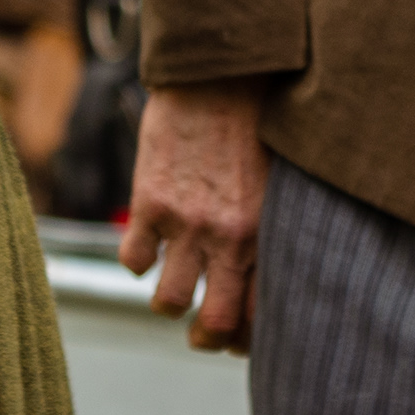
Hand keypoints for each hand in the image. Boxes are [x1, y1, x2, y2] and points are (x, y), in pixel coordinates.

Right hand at [121, 81, 273, 354]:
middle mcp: (230, 237)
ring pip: (168, 302)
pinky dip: (137, 259)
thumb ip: (271, 229)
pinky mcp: (151, 202)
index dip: (245, 340)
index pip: (258, 316)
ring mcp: (188, 223)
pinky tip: (148, 244)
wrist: (220, 75)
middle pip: (214, 325)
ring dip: (167, 302)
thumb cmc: (257, 123)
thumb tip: (271, 274)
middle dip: (205, 339)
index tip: (237, 338)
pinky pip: (134, 260)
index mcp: (267, 234)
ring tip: (171, 287)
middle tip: (200, 333)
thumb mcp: (279, 182)